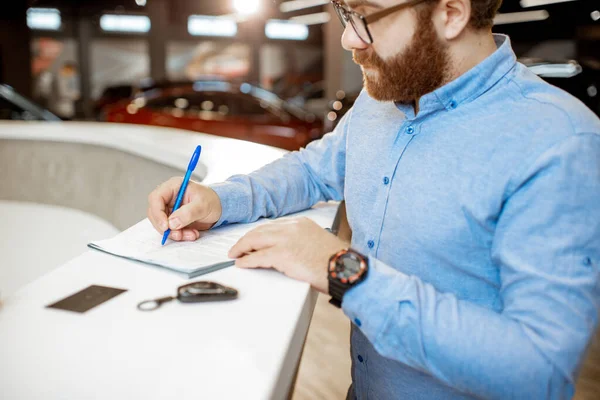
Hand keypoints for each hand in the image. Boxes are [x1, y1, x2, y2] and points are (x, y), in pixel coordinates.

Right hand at [147, 177, 221, 240]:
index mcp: (173, 187)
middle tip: (178, 234)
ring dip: (174, 233)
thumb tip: (172, 222)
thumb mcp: (203, 204)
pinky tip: (192, 234)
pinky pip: (171, 230)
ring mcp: (170, 209)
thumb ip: (188, 213)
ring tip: (191, 234)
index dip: (157, 213)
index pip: (156, 198)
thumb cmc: (212, 200)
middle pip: (155, 213)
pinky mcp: (174, 220)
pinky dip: (180, 235)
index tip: (165, 226)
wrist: (220, 207)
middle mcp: (169, 197)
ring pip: (162, 224)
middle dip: (166, 227)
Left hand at [228, 217, 348, 292]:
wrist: (343, 269)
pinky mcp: (283, 255)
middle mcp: (292, 227)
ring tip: (235, 255)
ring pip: (255, 241)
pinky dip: (247, 260)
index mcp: (301, 223)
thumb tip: (289, 251)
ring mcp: (286, 240)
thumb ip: (301, 240)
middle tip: (238, 248)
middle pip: (260, 231)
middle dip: (246, 240)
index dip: (259, 234)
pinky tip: (241, 263)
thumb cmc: (335, 261)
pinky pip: (258, 257)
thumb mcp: (317, 242)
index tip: (252, 240)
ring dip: (242, 248)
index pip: (273, 226)